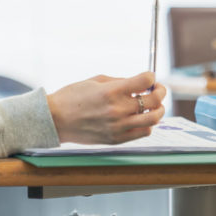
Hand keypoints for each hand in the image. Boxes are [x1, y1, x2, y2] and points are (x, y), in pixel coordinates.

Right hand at [47, 72, 166, 144]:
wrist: (56, 120)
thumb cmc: (72, 97)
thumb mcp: (96, 81)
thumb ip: (120, 81)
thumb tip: (139, 84)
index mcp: (111, 91)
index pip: (146, 81)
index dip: (151, 76)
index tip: (149, 77)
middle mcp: (118, 110)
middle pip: (154, 100)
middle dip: (160, 92)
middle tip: (157, 90)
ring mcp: (118, 126)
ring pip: (154, 119)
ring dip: (158, 109)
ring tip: (153, 105)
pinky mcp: (117, 139)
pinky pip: (143, 132)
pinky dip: (147, 124)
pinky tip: (140, 118)